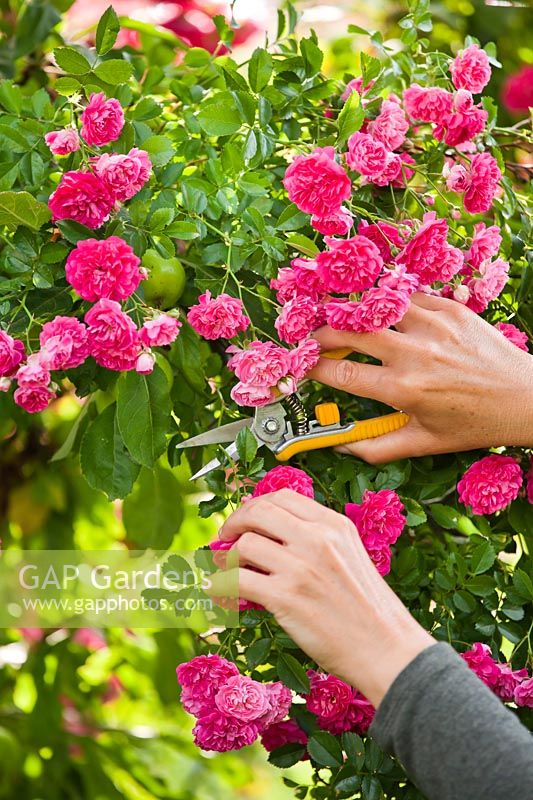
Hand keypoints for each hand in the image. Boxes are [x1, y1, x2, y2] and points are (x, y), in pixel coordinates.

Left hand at [218, 489, 433, 706]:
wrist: (387, 650)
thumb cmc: (369, 611)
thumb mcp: (350, 557)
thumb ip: (317, 541)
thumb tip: (270, 538)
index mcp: (334, 525)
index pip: (283, 497)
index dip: (255, 505)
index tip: (245, 520)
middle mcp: (317, 539)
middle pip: (258, 512)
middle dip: (235, 522)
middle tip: (224, 537)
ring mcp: (301, 567)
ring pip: (244, 545)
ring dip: (227, 558)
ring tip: (227, 570)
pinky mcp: (286, 597)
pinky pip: (237, 580)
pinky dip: (221, 584)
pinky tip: (219, 591)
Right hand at [309, 293, 532, 462]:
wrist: (525, 397)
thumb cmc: (474, 424)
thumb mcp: (423, 443)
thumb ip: (374, 447)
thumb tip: (338, 444)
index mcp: (404, 390)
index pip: (340, 375)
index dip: (312, 369)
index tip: (301, 367)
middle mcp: (414, 354)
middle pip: (348, 333)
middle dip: (321, 335)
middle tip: (313, 339)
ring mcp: (433, 326)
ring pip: (376, 308)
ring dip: (355, 315)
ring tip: (346, 322)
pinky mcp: (451, 309)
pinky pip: (407, 299)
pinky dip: (391, 306)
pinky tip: (387, 316)